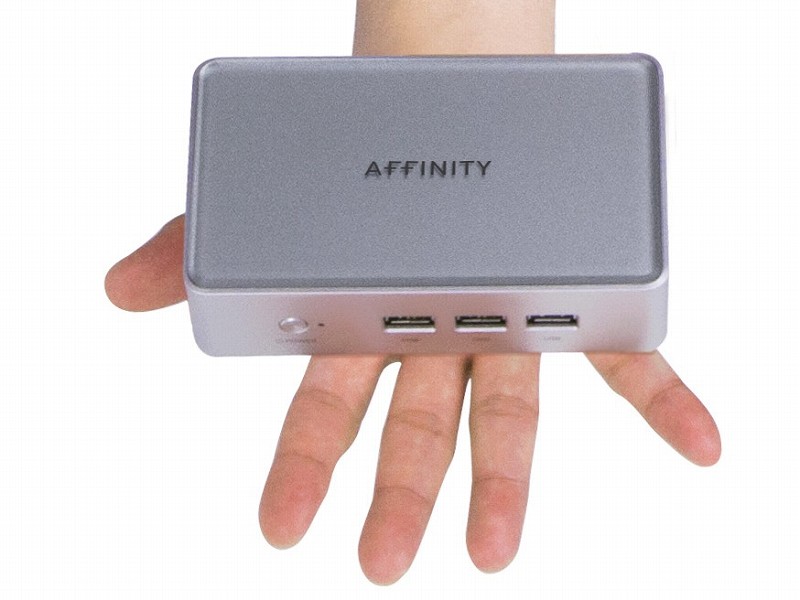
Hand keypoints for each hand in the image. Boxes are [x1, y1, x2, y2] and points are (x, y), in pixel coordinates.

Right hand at [106, 215, 720, 583]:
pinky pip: (623, 356)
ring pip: (508, 408)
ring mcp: (508, 319)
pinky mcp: (579, 298)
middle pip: (414, 424)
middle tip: (383, 562)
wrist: (442, 104)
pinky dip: (663, 403)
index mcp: (367, 323)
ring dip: (505, 480)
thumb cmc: (362, 172)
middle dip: (399, 493)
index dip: (302, 467)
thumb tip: (118, 290)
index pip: (324, 406)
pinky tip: (699, 445)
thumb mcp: (272, 209)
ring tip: (495, 549)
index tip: (282, 526)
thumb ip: (193, 250)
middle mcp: (436, 334)